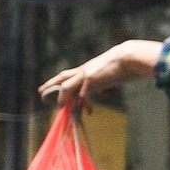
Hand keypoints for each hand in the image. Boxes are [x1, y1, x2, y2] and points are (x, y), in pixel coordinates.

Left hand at [41, 39, 160, 105]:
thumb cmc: (123, 66)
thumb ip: (105, 86)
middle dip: (50, 85)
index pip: (68, 75)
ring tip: (59, 106)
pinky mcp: (91, 80)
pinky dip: (85, 104)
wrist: (128, 58)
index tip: (48, 86)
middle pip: (62, 77)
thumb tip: (104, 95)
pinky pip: (83, 95)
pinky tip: (89, 111)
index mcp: (87, 69)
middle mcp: (83, 71)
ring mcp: (86, 74)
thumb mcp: (111, 78)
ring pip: (66, 86)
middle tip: (40, 92)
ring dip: (62, 97)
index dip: (57, 81)